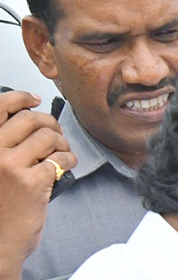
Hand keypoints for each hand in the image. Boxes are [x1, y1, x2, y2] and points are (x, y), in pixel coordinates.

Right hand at [0, 91, 75, 267]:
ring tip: (62, 154)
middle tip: (56, 134)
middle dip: (50, 124)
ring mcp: (11, 166)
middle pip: (30, 119)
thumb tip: (29, 122)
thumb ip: (3, 146)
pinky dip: (69, 159)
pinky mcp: (33, 182)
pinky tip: (67, 165)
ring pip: (49, 138)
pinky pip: (61, 158)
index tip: (33, 99)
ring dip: (62, 143)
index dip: (20, 98)